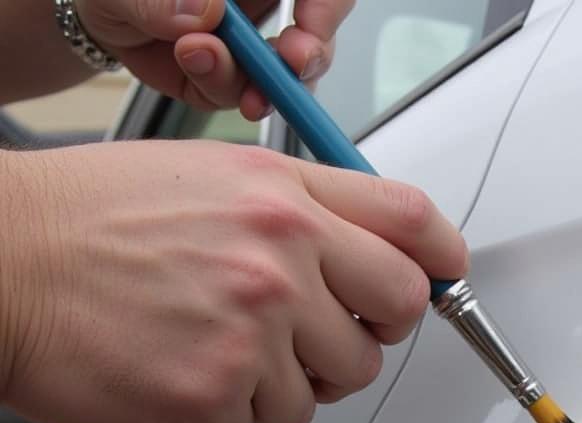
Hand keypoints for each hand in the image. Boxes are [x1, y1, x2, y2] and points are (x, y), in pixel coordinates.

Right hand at [0, 140, 467, 422]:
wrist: (0, 261)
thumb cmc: (95, 220)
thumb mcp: (214, 177)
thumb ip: (307, 209)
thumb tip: (381, 259)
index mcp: (284, 197)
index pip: (412, 227)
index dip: (441, 262)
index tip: (443, 282)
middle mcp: (279, 259)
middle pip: (390, 327)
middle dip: (356, 342)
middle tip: (306, 338)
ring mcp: (248, 331)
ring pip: (324, 394)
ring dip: (278, 387)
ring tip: (211, 348)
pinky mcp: (212, 396)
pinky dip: (221, 416)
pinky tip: (177, 374)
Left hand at [75, 0, 346, 119]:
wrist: (94, 12)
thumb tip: (205, 12)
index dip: (328, 8)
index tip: (310, 28)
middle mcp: (264, 1)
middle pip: (319, 31)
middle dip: (310, 53)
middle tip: (289, 62)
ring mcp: (254, 42)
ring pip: (290, 73)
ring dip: (259, 80)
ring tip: (205, 61)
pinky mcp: (237, 78)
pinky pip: (247, 96)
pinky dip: (223, 90)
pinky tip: (193, 67)